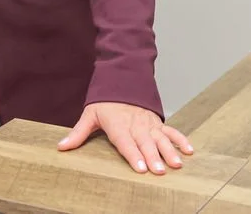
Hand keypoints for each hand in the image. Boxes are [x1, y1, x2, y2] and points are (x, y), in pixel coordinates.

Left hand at [57, 102, 193, 174]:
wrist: (122, 79)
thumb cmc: (105, 101)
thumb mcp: (90, 114)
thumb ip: (78, 133)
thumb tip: (61, 147)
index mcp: (118, 123)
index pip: (125, 141)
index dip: (133, 154)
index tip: (141, 167)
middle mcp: (135, 124)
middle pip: (145, 142)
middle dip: (153, 157)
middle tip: (159, 171)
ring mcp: (148, 123)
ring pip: (160, 138)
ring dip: (169, 151)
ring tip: (176, 164)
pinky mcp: (157, 122)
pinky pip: (171, 131)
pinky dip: (181, 139)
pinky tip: (189, 150)